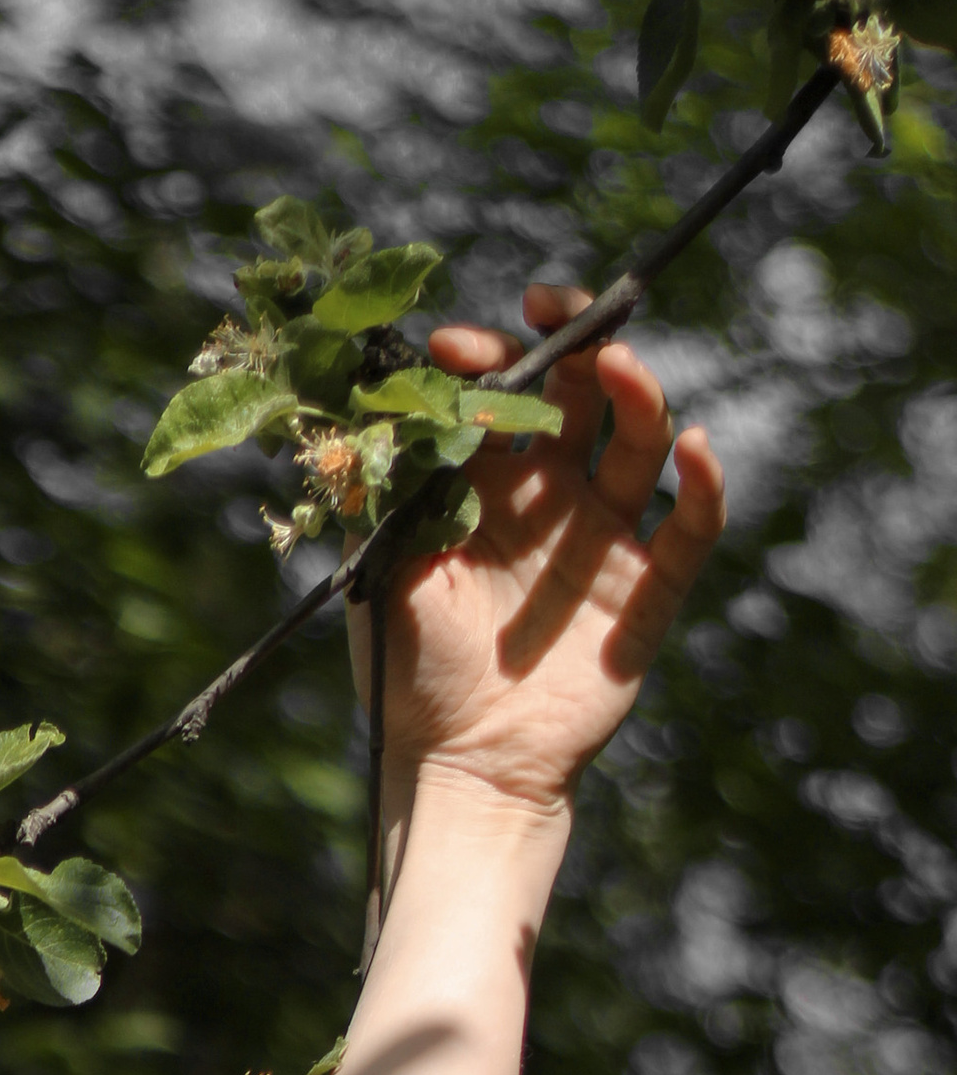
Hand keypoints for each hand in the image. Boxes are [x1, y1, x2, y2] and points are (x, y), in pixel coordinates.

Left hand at [363, 287, 726, 822]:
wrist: (456, 766)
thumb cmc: (408, 675)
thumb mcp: (382, 572)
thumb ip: (384, 493)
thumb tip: (368, 407)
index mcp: (487, 488)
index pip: (502, 394)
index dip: (488, 358)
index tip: (454, 346)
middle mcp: (551, 501)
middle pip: (581, 395)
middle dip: (572, 341)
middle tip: (554, 307)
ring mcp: (603, 539)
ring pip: (638, 441)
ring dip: (636, 393)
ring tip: (619, 363)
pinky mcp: (646, 591)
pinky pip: (692, 528)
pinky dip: (705, 484)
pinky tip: (698, 445)